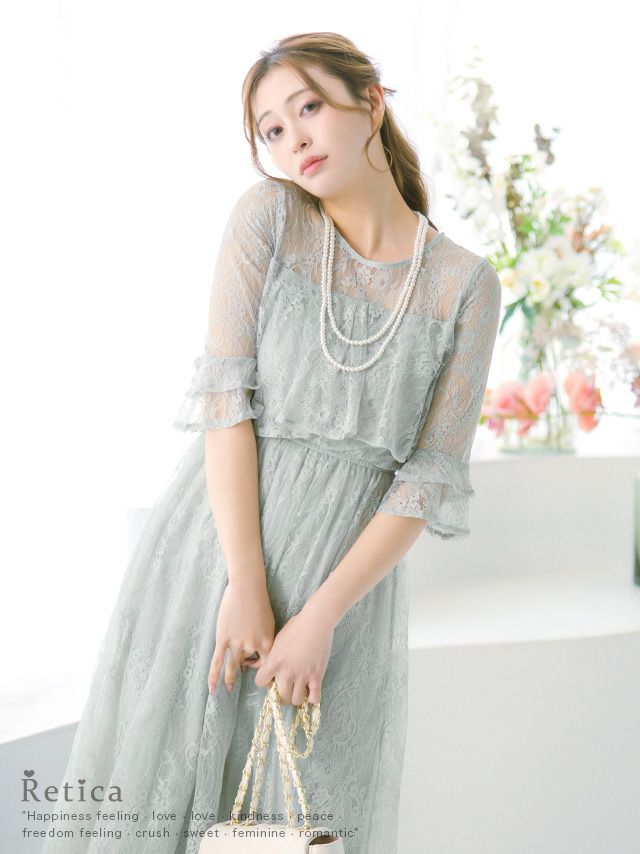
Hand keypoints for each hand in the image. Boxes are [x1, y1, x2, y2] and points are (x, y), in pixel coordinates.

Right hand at [209, 574, 274, 693]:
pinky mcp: (224, 639)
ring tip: (228, 690)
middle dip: (247, 665)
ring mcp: (237, 643)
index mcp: (267, 641)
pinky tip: (212, 688)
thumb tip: (260, 648)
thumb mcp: (269, 621)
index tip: (259, 666)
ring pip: (233, 665)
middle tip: (245, 668)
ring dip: (231, 679)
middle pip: (250, 663)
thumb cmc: (259, 601)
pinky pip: (218, 661)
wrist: (246, 587)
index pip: (267, 663)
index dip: (263, 666)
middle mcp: (253, 645)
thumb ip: (265, 636)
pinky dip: (214, 675)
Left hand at [253, 603, 334, 705]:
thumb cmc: (296, 626)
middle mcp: (286, 672)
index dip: (265, 680)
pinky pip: (315, 698)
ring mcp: (302, 676)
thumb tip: (268, 665)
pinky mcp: (317, 676)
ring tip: (300, 689)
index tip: (270, 678)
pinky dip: (313, 697)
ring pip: (296, 700)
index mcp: (274, 662)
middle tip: (288, 687)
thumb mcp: (277, 640)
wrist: (316, 622)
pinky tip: (312, 690)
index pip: (260, 682)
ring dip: (298, 696)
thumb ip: (272, 655)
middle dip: (283, 693)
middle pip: (281, 696)